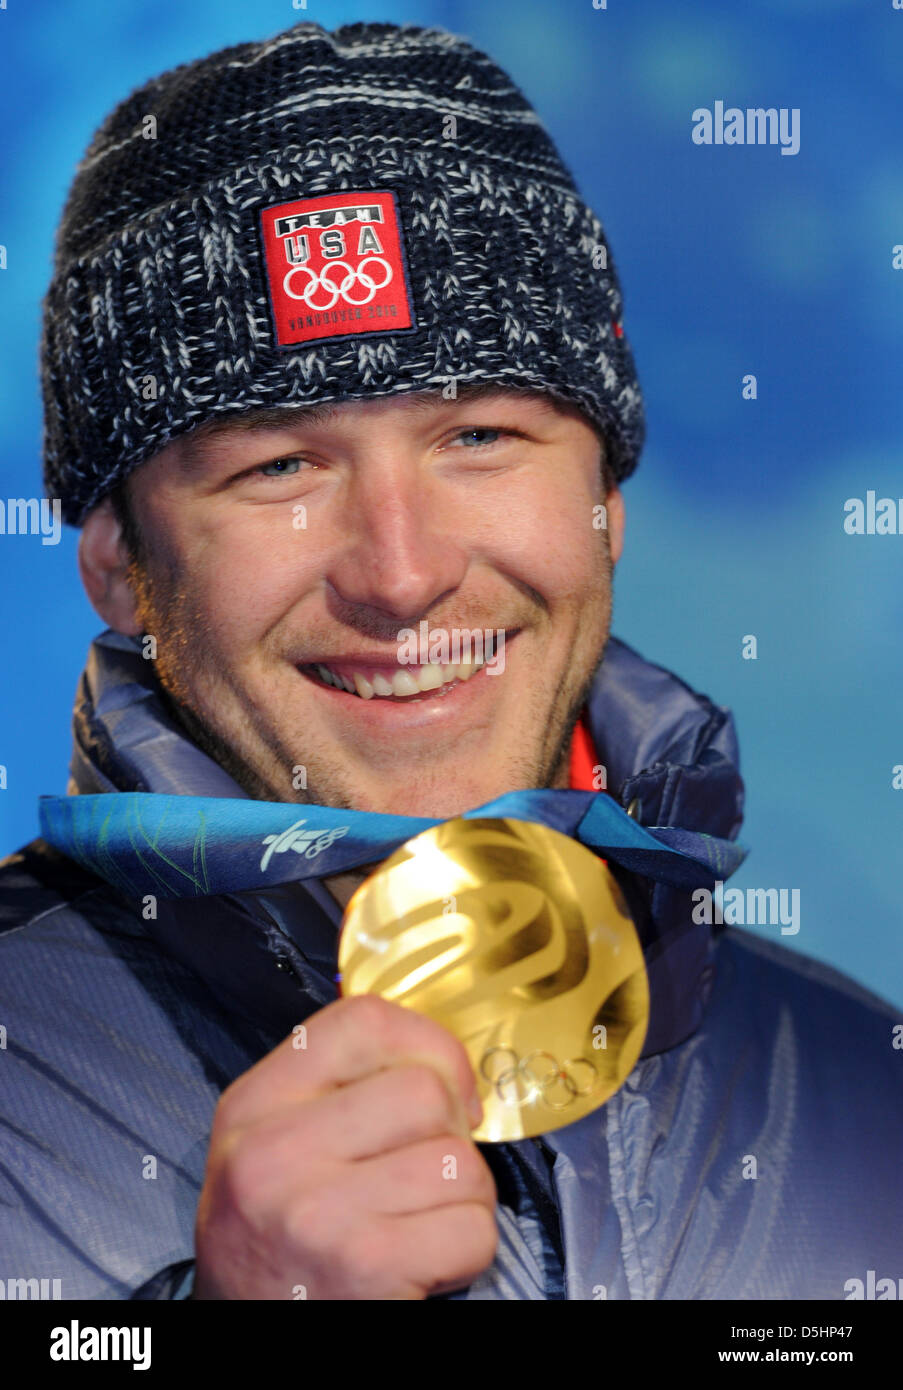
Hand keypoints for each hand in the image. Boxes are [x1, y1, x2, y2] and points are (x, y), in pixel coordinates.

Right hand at [193, 994, 497, 1298]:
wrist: (242, 1333)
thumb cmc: (275, 1239)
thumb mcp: (271, 1143)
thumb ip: (337, 1087)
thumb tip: (445, 1064)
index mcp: (254, 1104)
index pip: (363, 1020)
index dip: (429, 1045)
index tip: (445, 1088)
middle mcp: (275, 1153)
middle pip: (425, 1090)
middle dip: (451, 1134)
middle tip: (426, 1172)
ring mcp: (317, 1212)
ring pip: (459, 1161)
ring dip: (464, 1197)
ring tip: (420, 1222)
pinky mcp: (364, 1267)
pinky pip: (471, 1229)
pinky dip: (468, 1250)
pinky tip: (424, 1262)